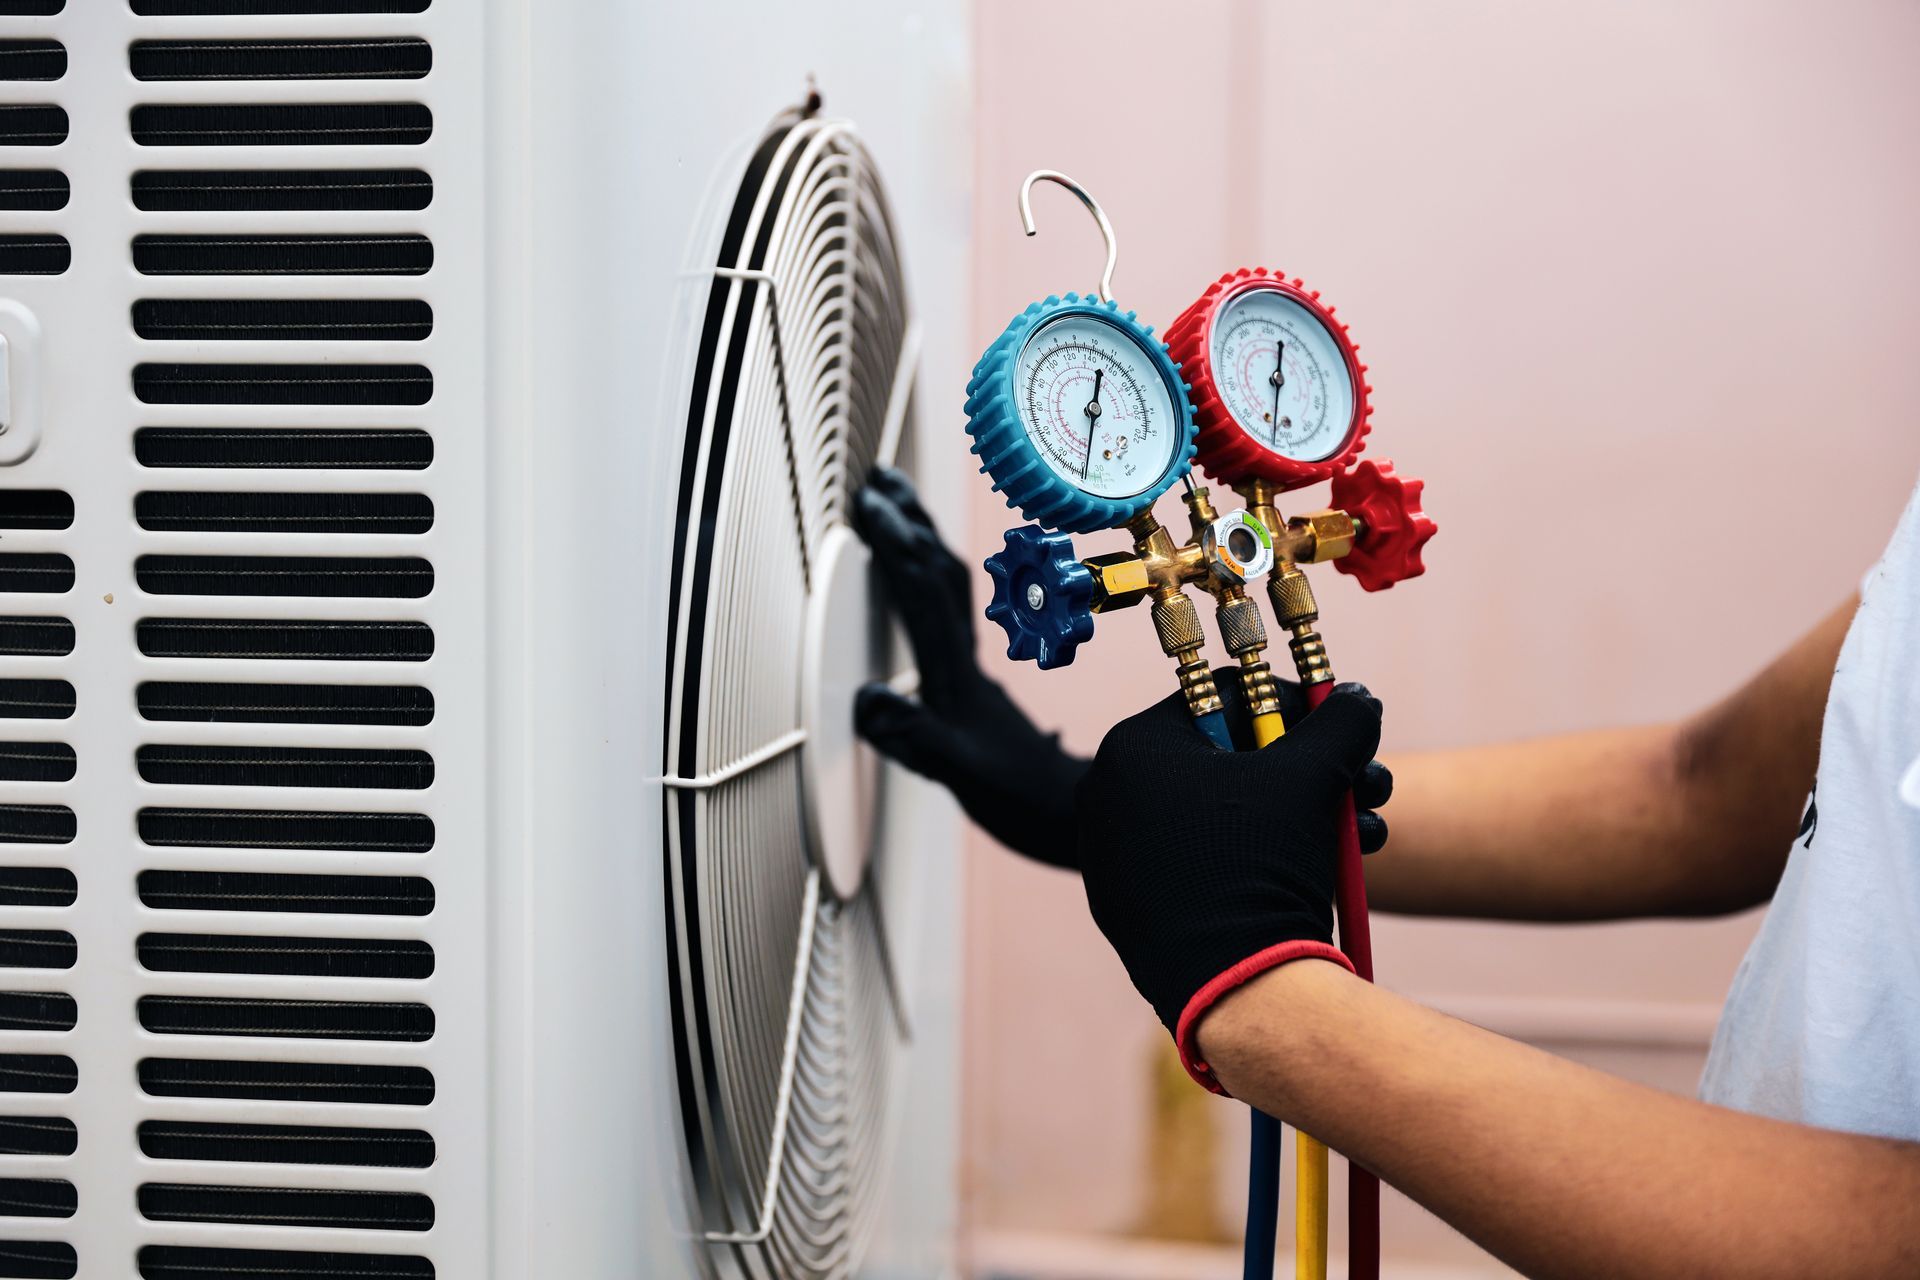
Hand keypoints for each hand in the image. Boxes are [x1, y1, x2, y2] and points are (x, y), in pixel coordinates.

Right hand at [852, 467, 1086, 868]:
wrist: (1077, 819)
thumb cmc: (1027, 801)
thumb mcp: (963, 775)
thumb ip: (916, 737)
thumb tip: (867, 699)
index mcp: (959, 675)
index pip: (925, 596)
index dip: (897, 550)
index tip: (873, 509)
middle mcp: (968, 665)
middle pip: (939, 576)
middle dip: (910, 524)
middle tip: (881, 483)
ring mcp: (974, 674)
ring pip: (949, 593)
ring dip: (922, 546)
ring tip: (899, 510)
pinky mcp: (977, 689)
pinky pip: (951, 623)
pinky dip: (930, 588)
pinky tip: (923, 585)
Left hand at [1076, 677, 1388, 1089]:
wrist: (1231, 988)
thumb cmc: (1260, 863)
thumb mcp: (1312, 776)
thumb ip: (1340, 723)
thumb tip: (1358, 700)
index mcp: (1136, 747)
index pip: (1223, 697)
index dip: (1293, 707)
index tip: (1335, 729)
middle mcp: (1110, 794)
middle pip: (1228, 760)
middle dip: (1306, 772)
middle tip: (1361, 785)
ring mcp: (1115, 855)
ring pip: (1223, 816)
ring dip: (1299, 816)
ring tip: (1364, 834)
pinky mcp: (1130, 906)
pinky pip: (1201, 862)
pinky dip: (1257, 860)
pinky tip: (1320, 871)